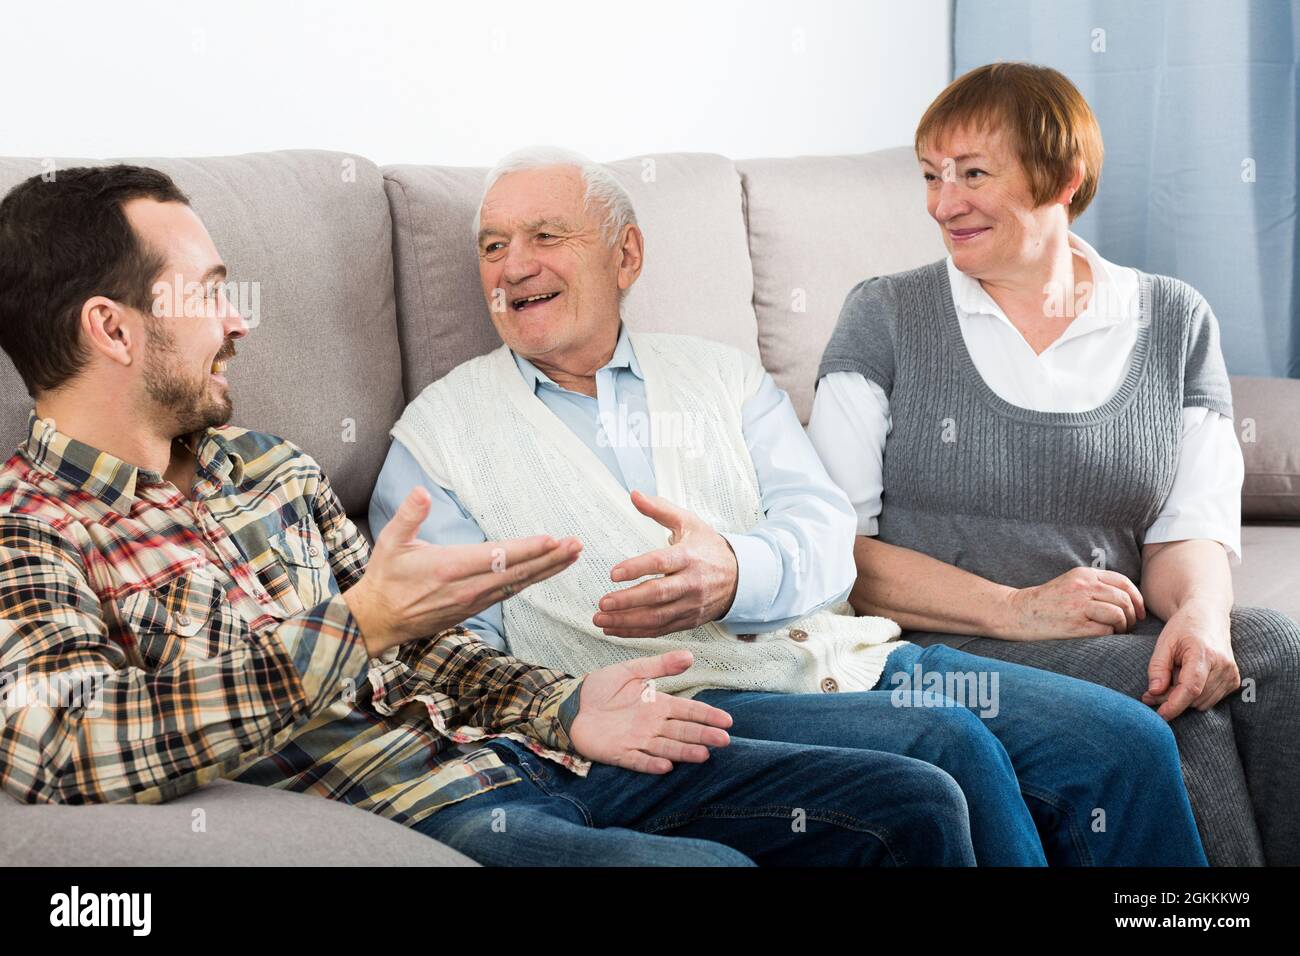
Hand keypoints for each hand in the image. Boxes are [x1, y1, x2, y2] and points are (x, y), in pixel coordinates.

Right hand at [345, 487, 581, 655]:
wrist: (379, 620)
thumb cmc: (386, 577)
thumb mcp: (390, 542)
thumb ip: (408, 516)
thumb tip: (421, 492)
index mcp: (450, 567)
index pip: (497, 557)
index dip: (527, 549)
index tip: (552, 540)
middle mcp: (468, 588)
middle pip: (517, 572)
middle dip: (550, 559)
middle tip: (576, 545)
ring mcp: (474, 601)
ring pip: (518, 584)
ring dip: (548, 570)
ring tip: (573, 555)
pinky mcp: (475, 608)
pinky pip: (510, 592)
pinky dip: (532, 580)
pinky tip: (549, 571)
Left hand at [569, 649, 732, 772]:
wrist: (571, 704)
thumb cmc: (601, 688)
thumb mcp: (630, 670)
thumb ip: (659, 665)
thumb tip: (690, 656)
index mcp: (658, 704)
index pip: (688, 710)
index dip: (707, 715)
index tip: (727, 721)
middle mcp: (652, 725)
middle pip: (683, 731)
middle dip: (703, 736)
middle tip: (724, 740)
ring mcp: (637, 740)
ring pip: (666, 747)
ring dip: (684, 751)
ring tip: (703, 754)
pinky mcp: (620, 753)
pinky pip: (638, 760)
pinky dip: (652, 763)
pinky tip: (666, 766)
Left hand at [592, 490, 738, 637]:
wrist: (740, 577)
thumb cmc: (708, 547)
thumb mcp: (688, 523)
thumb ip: (659, 509)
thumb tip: (634, 494)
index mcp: (689, 556)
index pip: (660, 563)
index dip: (636, 568)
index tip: (613, 573)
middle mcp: (691, 583)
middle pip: (657, 594)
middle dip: (628, 601)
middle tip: (603, 602)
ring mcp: (690, 605)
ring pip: (657, 618)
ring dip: (627, 621)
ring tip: (601, 620)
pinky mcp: (688, 621)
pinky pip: (660, 630)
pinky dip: (636, 633)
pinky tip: (615, 629)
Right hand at [1001, 566, 1145, 639]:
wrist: (1018, 612)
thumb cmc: (1047, 601)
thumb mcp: (1071, 583)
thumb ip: (1095, 585)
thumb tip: (1127, 599)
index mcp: (1084, 574)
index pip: (1123, 582)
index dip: (1137, 598)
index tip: (1140, 611)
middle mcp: (1083, 586)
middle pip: (1124, 599)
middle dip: (1132, 615)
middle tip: (1129, 625)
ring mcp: (1079, 605)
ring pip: (1119, 614)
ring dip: (1123, 626)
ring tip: (1117, 631)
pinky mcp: (1076, 625)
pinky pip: (1107, 630)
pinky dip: (1111, 635)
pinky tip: (1103, 636)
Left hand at [1142, 598, 1238, 720]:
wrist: (1208, 616)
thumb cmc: (1183, 628)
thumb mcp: (1164, 643)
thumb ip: (1157, 668)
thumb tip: (1154, 692)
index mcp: (1204, 654)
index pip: (1191, 688)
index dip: (1174, 705)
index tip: (1160, 715)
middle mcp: (1223, 666)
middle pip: (1194, 698)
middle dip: (1170, 699)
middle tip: (1151, 693)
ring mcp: (1232, 674)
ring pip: (1202, 702)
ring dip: (1183, 699)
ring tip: (1171, 680)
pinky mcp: (1235, 681)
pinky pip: (1210, 700)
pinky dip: (1196, 696)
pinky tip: (1187, 679)